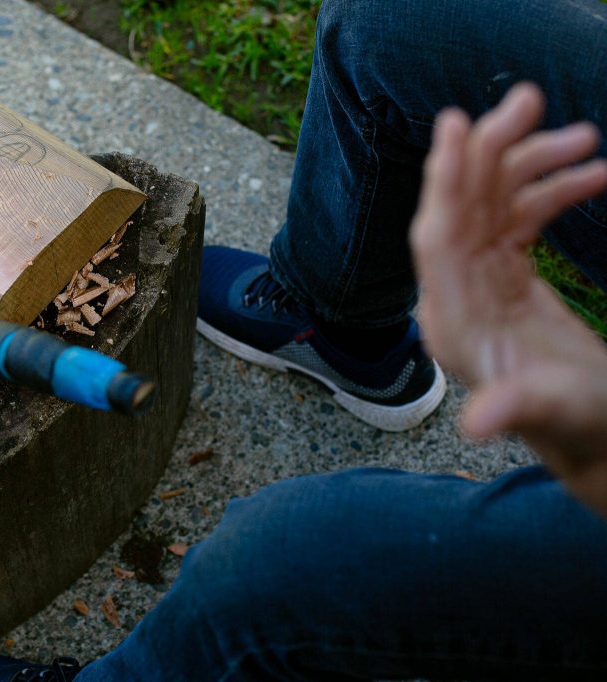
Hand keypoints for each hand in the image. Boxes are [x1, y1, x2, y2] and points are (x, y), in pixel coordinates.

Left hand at [410, 83, 606, 515]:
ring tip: (587, 137)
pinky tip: (595, 174)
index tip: (455, 123)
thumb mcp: (555, 415)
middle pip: (463, 208)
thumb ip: (516, 410)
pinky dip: (553, 192)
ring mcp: (481, 286)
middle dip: (490, 152)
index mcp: (453, 321)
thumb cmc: (577, 428)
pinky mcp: (507, 281)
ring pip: (494, 206)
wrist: (593, 435)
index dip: (446, 181)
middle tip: (528, 98)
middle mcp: (456, 296)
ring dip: (531, 165)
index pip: (439, 238)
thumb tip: (479, 425)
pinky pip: (521, 220)